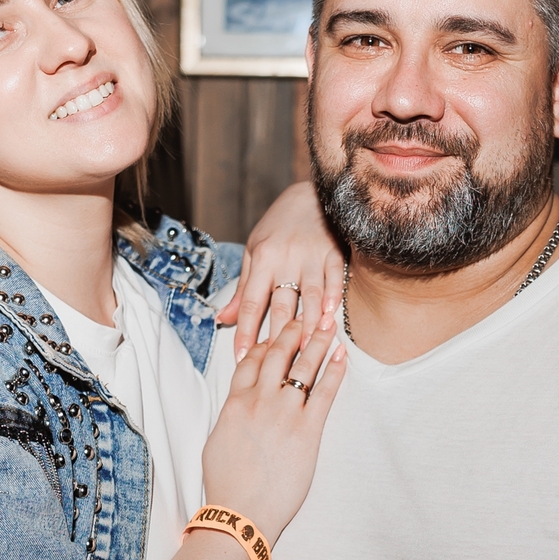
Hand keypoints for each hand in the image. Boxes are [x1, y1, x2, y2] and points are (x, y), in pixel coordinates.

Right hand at [202, 314, 344, 543]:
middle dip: (292, 331)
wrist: (239, 512)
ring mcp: (284, 413)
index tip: (273, 334)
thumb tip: (236, 412)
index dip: (263, 343)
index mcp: (235, 403)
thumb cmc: (226, 485)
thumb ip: (230, 419)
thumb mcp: (217, 443)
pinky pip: (325, 392)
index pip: (249, 361)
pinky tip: (342, 356)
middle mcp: (259, 400)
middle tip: (304, 315)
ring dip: (318, 341)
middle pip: (277, 354)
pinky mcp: (307, 430)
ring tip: (329, 324)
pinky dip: (335, 371)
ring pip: (303, 365)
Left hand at [215, 181, 345, 361]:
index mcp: (263, 260)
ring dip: (308, 323)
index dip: (246, 331)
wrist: (311, 194)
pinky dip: (333, 296)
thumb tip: (224, 319)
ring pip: (310, 294)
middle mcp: (286, 259)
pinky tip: (331, 316)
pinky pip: (334, 277)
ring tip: (306, 348)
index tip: (241, 357)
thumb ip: (244, 289)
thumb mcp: (255, 252)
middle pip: (282, 303)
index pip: (252, 302)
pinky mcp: (334, 251)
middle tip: (276, 365)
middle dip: (278, 335)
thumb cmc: (279, 227)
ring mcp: (311, 256)